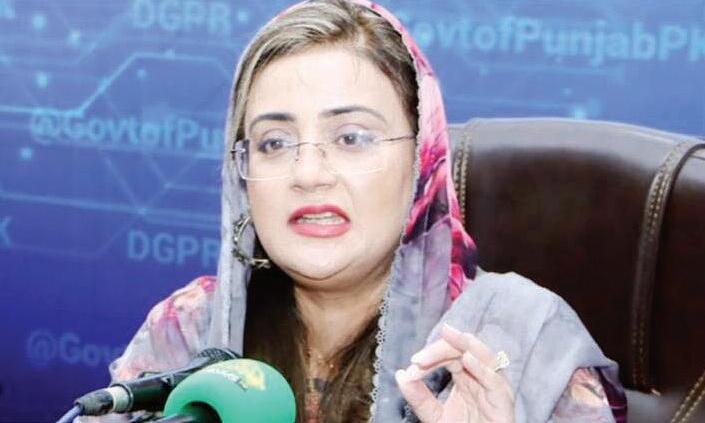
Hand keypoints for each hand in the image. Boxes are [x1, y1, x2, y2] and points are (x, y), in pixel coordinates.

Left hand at [395, 324, 514, 422]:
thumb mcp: (434, 415)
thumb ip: (419, 397)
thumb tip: (400, 374)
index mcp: (465, 375)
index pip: (448, 354)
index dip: (430, 355)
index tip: (412, 365)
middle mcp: (481, 376)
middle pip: (464, 349)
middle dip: (441, 348)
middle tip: (419, 358)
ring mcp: (494, 387)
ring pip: (484, 356)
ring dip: (465, 344)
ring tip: (449, 334)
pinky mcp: (503, 401)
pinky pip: (495, 380)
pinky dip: (482, 368)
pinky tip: (467, 359)